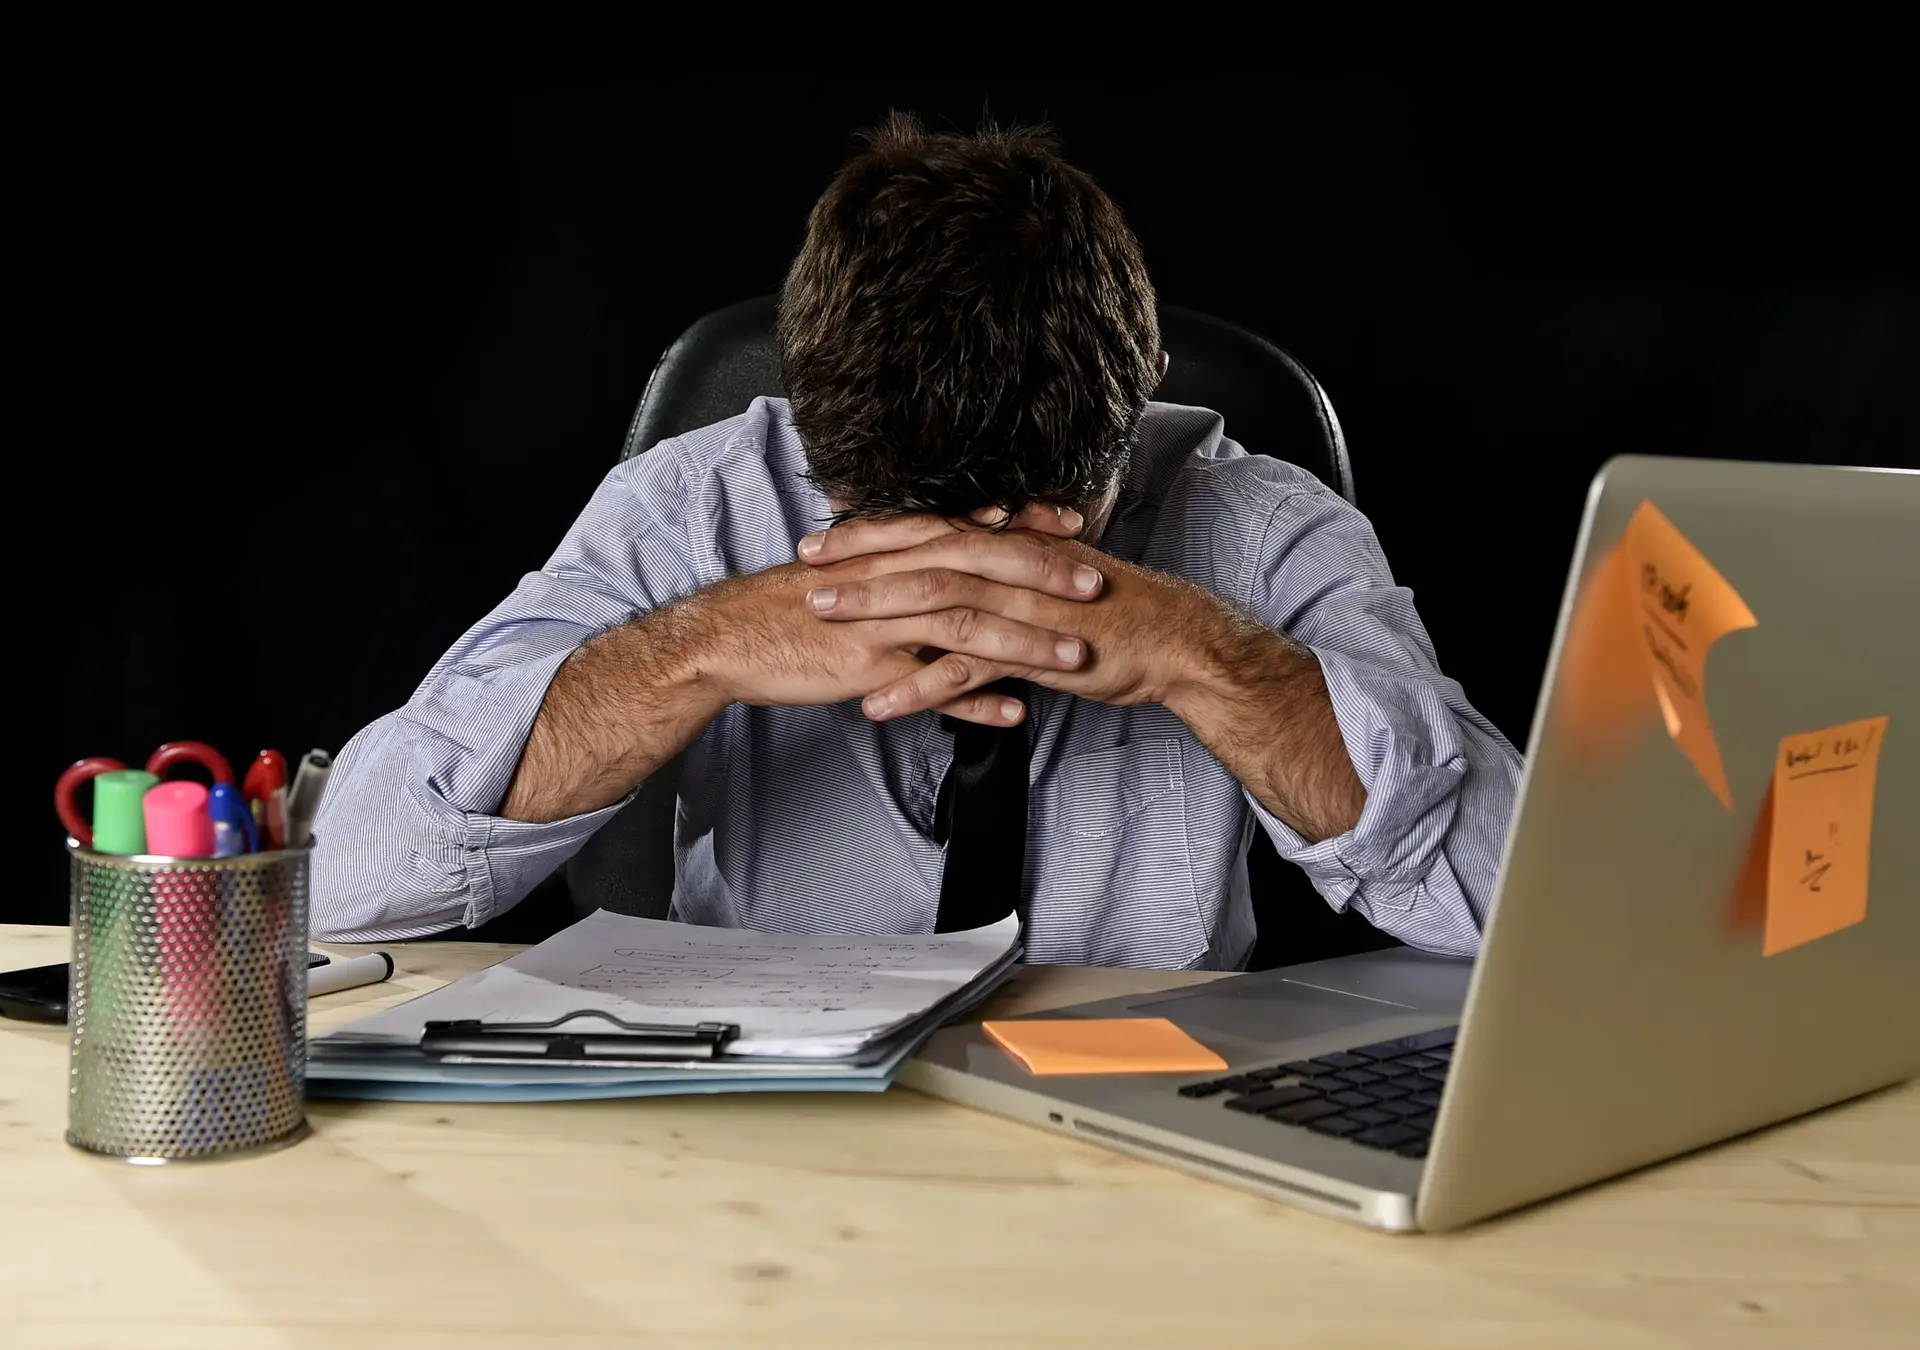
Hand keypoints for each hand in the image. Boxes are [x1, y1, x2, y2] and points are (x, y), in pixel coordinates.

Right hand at [684, 502, 1097, 725]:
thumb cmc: (790, 607)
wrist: (727, 638)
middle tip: (1097, 585)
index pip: (970, 528)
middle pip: (980, 570)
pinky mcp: (867, 669)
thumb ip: (899, 564)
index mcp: (892, 549)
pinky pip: (931, 688)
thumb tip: (946, 554)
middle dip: (1043, 577)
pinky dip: (974, 701)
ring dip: (1026, 643)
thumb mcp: (851, 573)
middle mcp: (893, 578)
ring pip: (967, 627)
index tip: (1073, 524)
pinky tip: (1014, 714)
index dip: (1025, 525)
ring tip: (1075, 657)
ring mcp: (882, 624)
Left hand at [798, 511, 1234, 720]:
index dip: (876, 534)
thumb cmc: (1119, 614)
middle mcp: (1010, 566)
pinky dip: (918, 686)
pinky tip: (879, 704)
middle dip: (858, 564)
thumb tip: (976, 567)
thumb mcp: (1056, 581)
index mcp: (1012, 546)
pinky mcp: (1033, 652)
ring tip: (824, 623)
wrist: (1176, 643)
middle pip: (921, 557)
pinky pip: (965, 669)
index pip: (932, 530)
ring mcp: (1019, 607)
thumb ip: (1013, 572)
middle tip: (805, 572)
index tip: (827, 541)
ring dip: (874, 613)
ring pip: (934, 602)